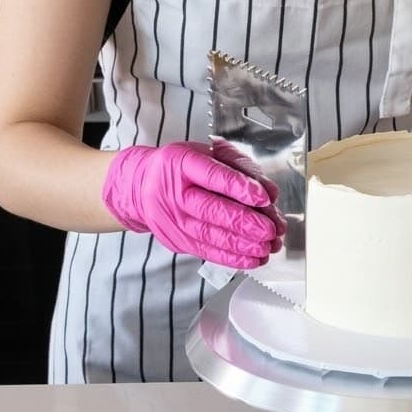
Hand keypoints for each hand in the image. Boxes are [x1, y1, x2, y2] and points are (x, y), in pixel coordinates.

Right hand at [102, 141, 285, 267]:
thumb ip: (240, 167)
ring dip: (241, 245)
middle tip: (270, 230)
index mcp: (182, 162)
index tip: (263, 197)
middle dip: (244, 222)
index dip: (238, 187)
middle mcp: (175, 192)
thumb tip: (268, 192)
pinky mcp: (177, 240)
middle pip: (211, 210)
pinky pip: (206, 251)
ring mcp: (174, 219)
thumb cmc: (180, 167)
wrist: (141, 187)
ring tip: (266, 247)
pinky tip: (251, 259)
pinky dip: (231, 258)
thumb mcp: (207, 152)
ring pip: (209, 235)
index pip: (212, 175)